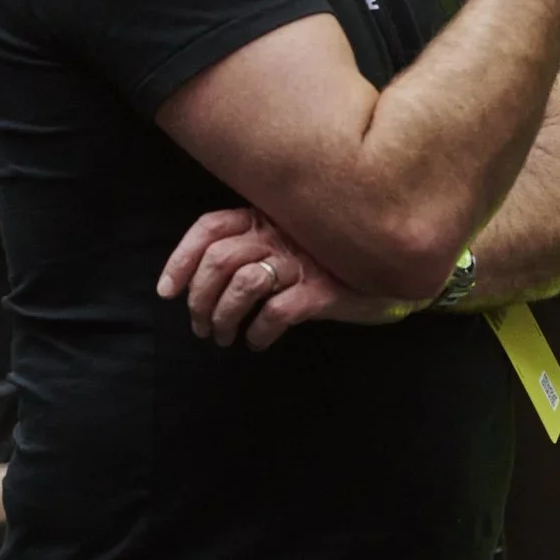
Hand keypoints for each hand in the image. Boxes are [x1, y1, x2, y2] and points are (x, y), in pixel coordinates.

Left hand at [157, 208, 421, 349]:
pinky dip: (258, 332)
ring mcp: (304, 261)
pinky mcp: (324, 290)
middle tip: (202, 328)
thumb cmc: (331, 262)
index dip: (182, 259)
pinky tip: (257, 342)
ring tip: (225, 337)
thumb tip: (201, 283)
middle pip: (220, 260)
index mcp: (268, 217)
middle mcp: (283, 234)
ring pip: (243, 285)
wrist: (391, 274)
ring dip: (223, 318)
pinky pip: (277, 311)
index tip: (168, 292)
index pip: (211, 227)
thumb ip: (255, 247)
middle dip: (200, 300)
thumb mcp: (289, 244)